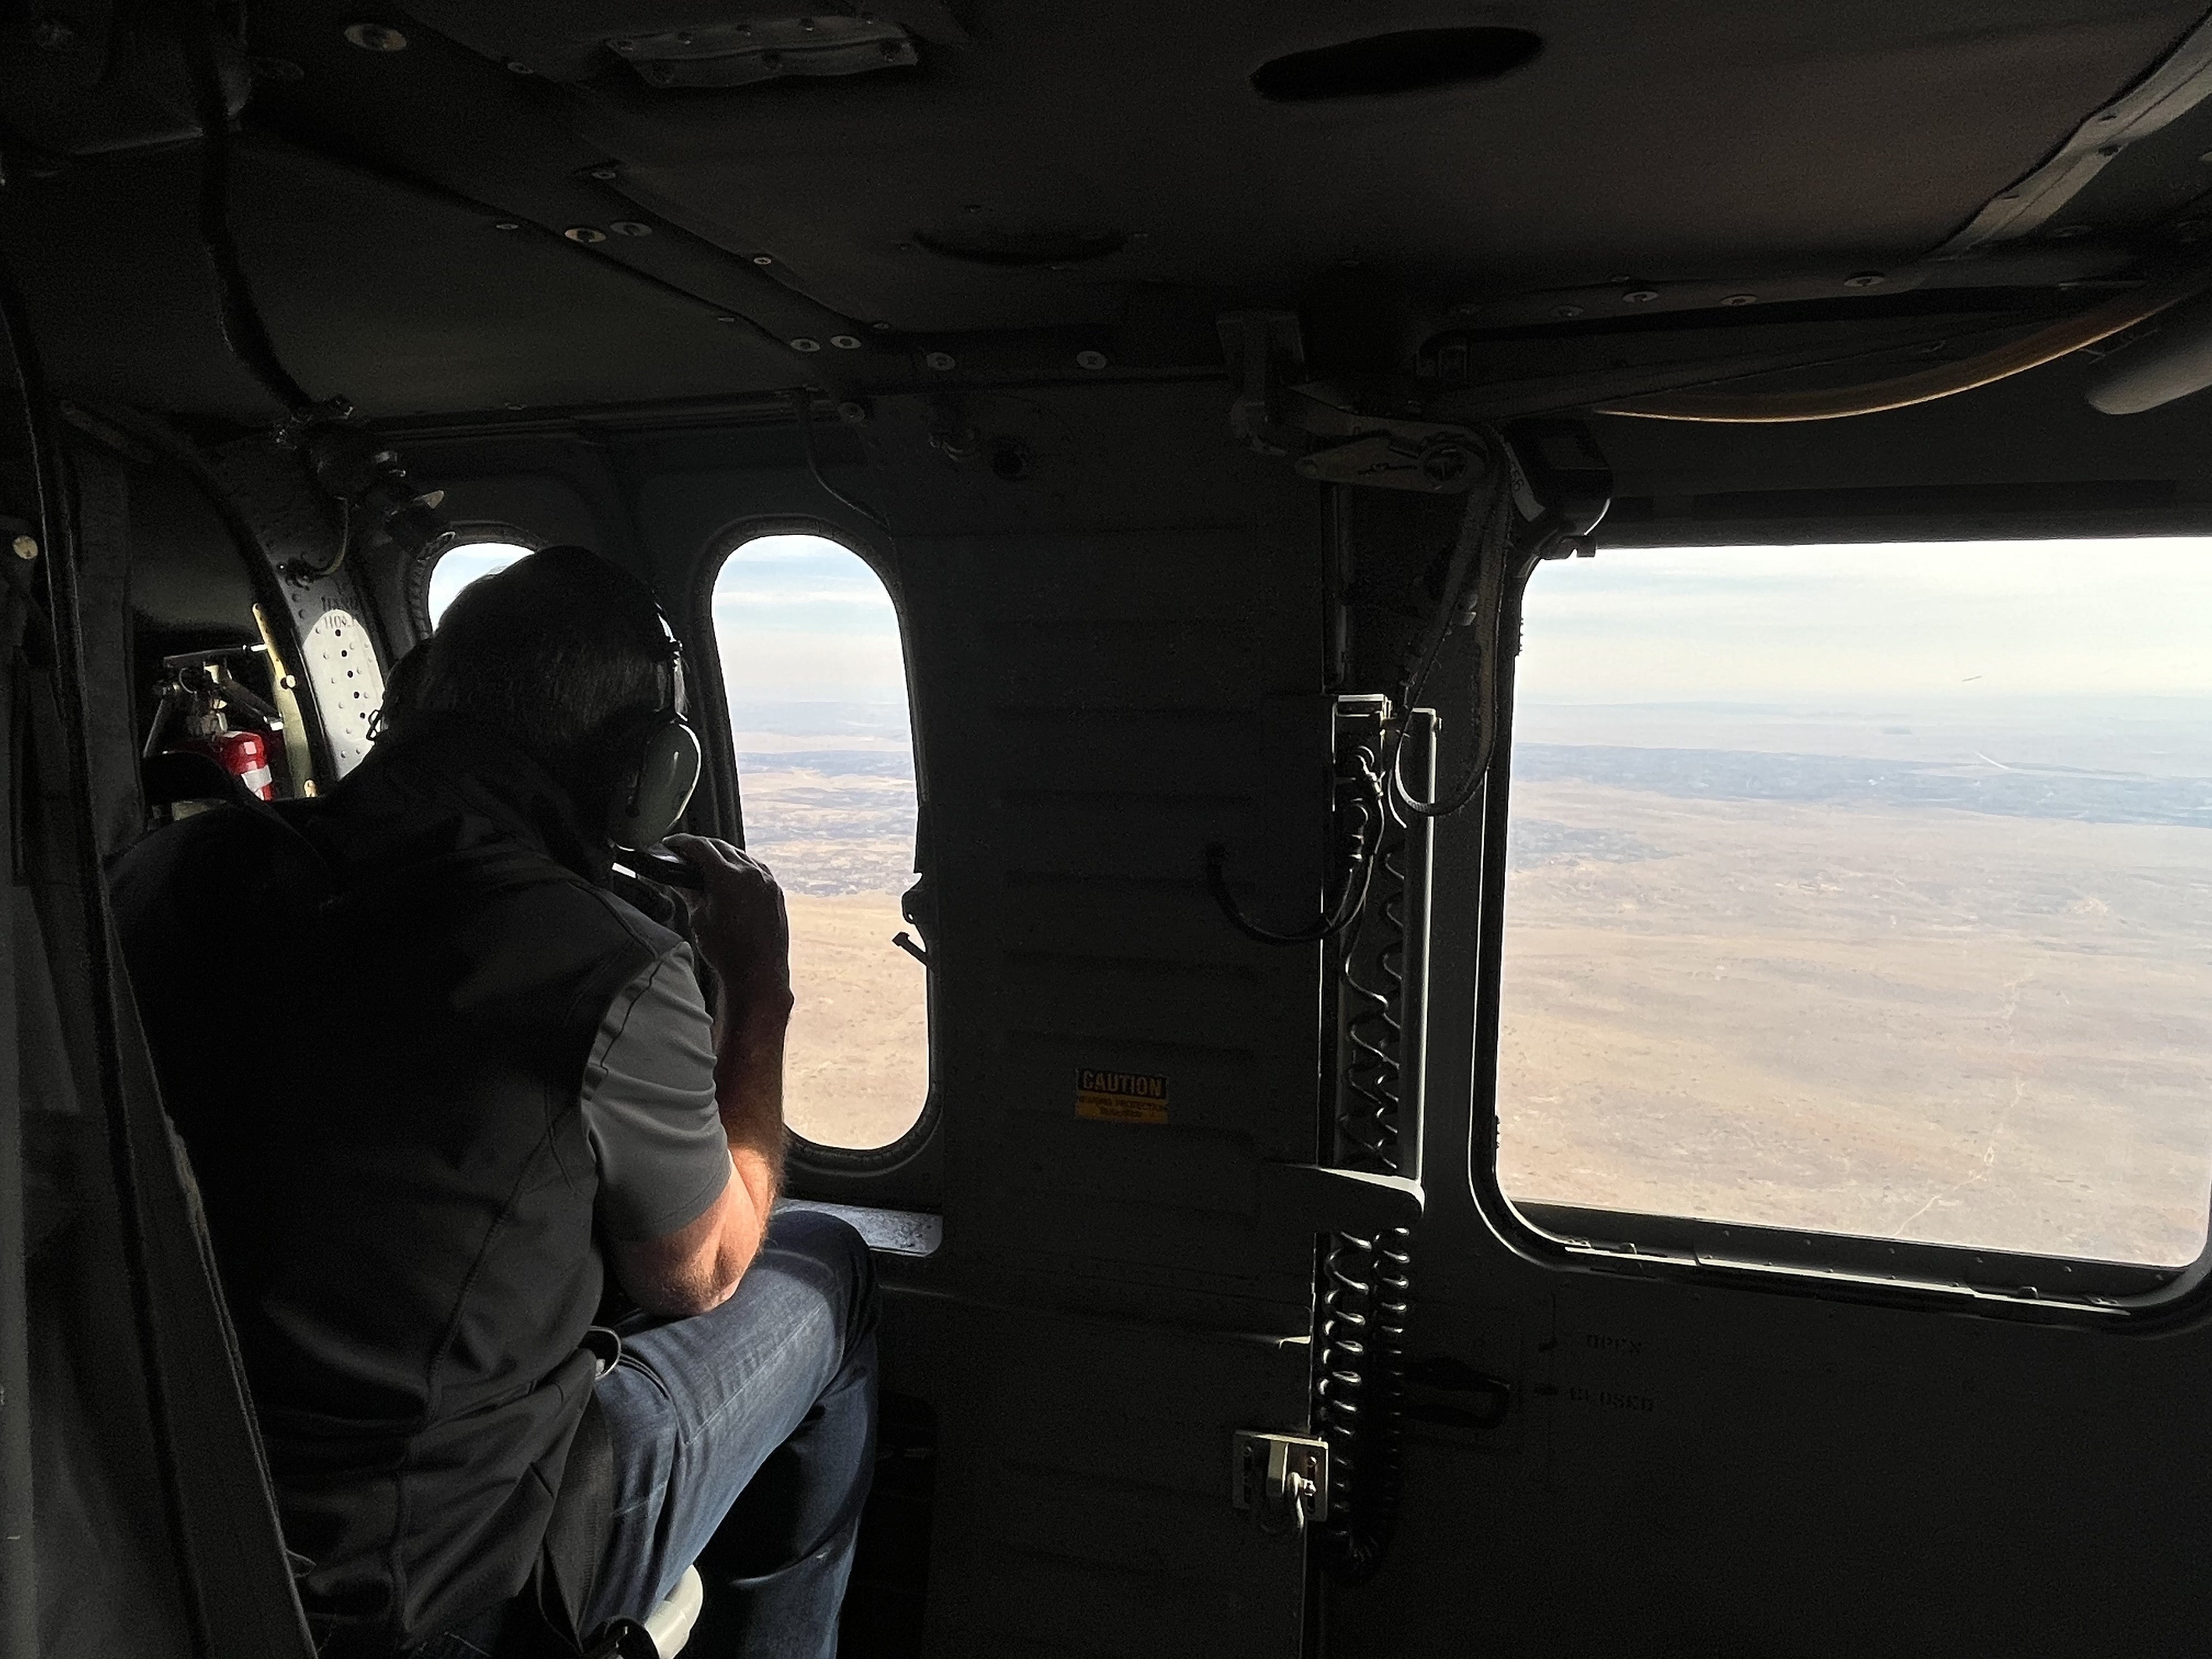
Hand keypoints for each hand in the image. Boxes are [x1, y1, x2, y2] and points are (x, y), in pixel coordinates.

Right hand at [665, 835, 791, 1015]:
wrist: (759, 973)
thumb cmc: (727, 952)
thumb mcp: (699, 919)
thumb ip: (689, 892)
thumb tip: (678, 879)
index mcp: (728, 877)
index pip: (700, 847)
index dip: (682, 843)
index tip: (672, 844)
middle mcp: (750, 873)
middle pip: (720, 846)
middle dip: (700, 846)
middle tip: (684, 853)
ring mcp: (767, 880)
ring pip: (740, 855)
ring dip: (721, 854)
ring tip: (705, 864)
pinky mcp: (775, 890)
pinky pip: (755, 867)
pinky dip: (740, 866)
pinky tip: (730, 875)